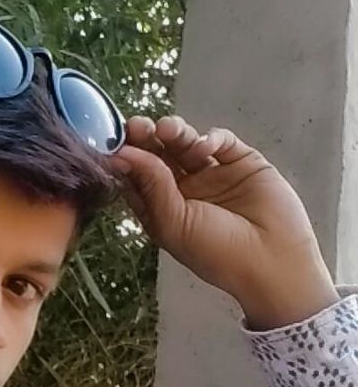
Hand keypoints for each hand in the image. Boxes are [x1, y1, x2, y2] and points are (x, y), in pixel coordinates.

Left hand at [109, 115, 339, 328]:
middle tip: (137, 126)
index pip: (137, 178)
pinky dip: (210, 138)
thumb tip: (123, 153)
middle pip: (158, 156)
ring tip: (166, 128)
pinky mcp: (241, 162)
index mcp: (163, 210)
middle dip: (145, 139)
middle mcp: (185, 191)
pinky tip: (204, 146)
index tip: (114, 145)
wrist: (272, 260)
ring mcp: (212, 175)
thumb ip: (151, 185)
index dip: (126, 160)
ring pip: (186, 144)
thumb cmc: (215, 251)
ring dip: (174, 132)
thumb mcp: (174, 224)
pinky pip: (221, 142)